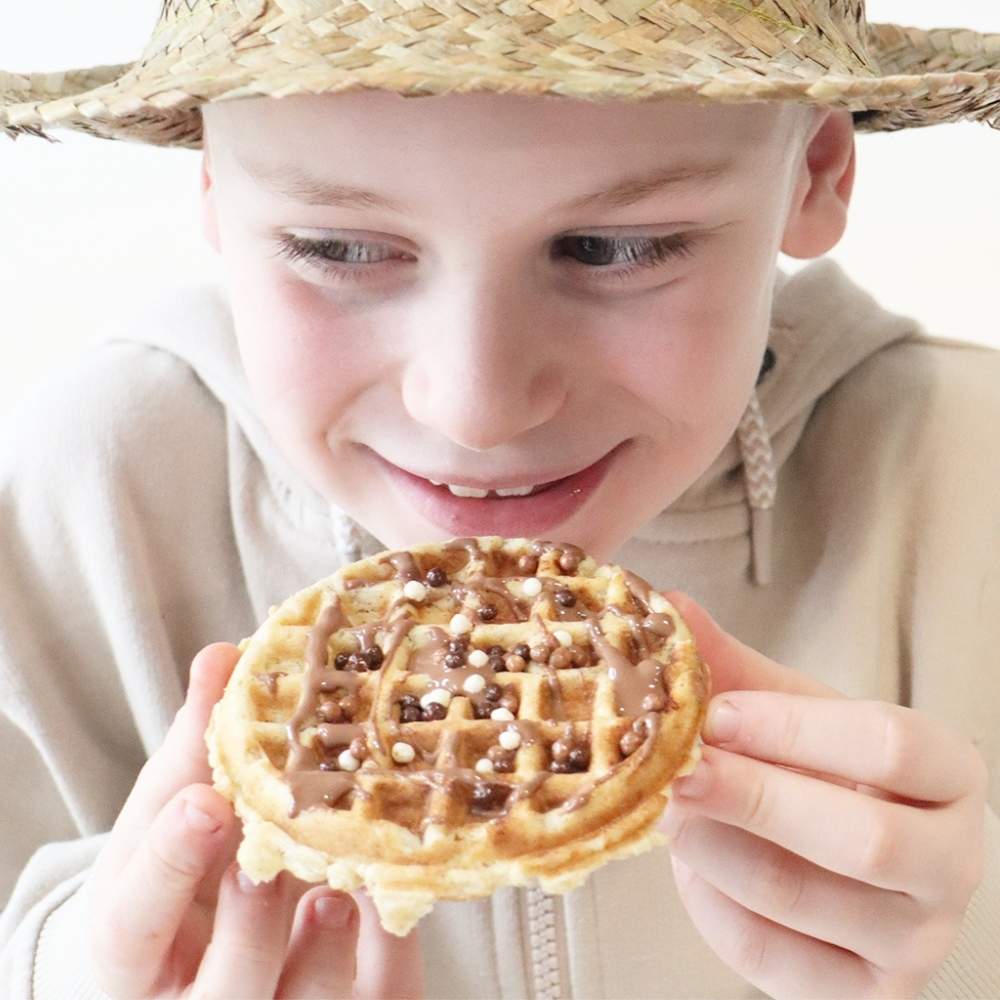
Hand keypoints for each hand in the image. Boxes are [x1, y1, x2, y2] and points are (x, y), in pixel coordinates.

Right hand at [84, 643, 422, 998]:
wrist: (191, 958)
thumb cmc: (175, 872)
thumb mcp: (170, 813)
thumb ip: (197, 744)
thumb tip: (222, 656)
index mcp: (130, 947)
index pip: (132, 921)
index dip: (169, 863)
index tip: (208, 799)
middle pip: (217, 992)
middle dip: (248, 926)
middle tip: (271, 862)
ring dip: (317, 954)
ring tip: (339, 893)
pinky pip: (367, 999)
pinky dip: (383, 955)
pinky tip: (391, 897)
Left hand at [659, 592, 988, 999]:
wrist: (846, 859)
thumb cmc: (823, 771)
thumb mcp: (792, 713)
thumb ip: (734, 666)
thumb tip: (666, 606)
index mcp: (950, 775)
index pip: (890, 744)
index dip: (791, 727)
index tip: (714, 713)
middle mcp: (951, 864)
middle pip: (859, 837)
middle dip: (750, 797)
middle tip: (675, 769)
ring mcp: (914, 941)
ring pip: (802, 899)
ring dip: (714, 847)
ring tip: (665, 807)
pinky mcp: (863, 995)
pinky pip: (771, 956)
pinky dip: (712, 905)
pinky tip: (690, 864)